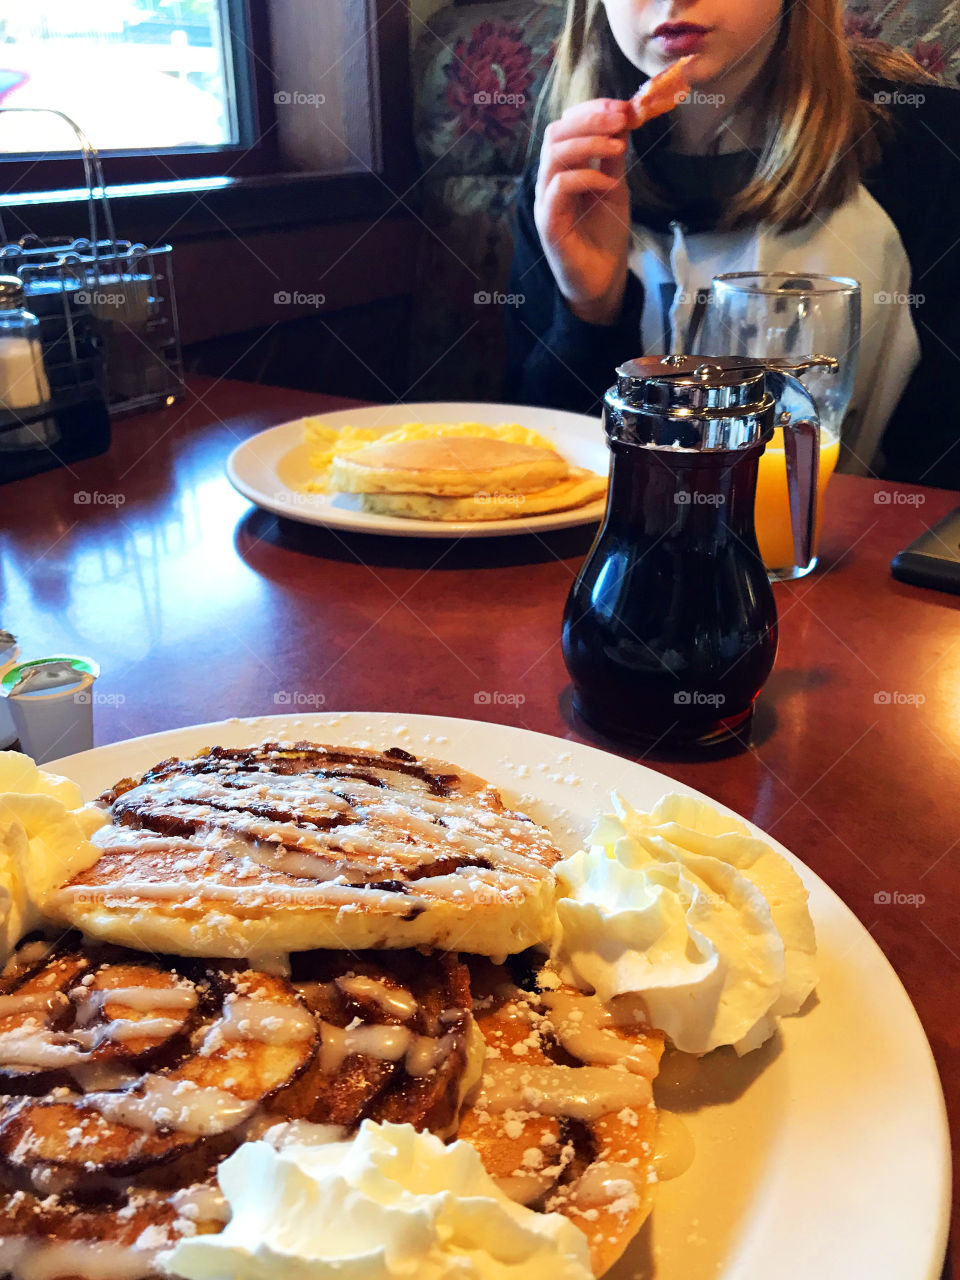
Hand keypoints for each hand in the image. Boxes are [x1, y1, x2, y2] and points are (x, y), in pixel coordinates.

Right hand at [534, 98, 631, 326]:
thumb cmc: (605, 234)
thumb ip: (612, 157)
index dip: (592, 110)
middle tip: (621, 118)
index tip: (623, 105)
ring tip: (619, 147)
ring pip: (554, 156)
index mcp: (564, 167)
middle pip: (555, 133)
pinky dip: (586, 177)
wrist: (602, 279)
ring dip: (589, 143)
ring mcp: (546, 201)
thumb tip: (623, 118)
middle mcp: (549, 180)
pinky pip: (558, 188)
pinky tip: (609, 183)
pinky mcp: (548, 223)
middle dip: (590, 119)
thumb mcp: (614, 186)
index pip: (567, 125)